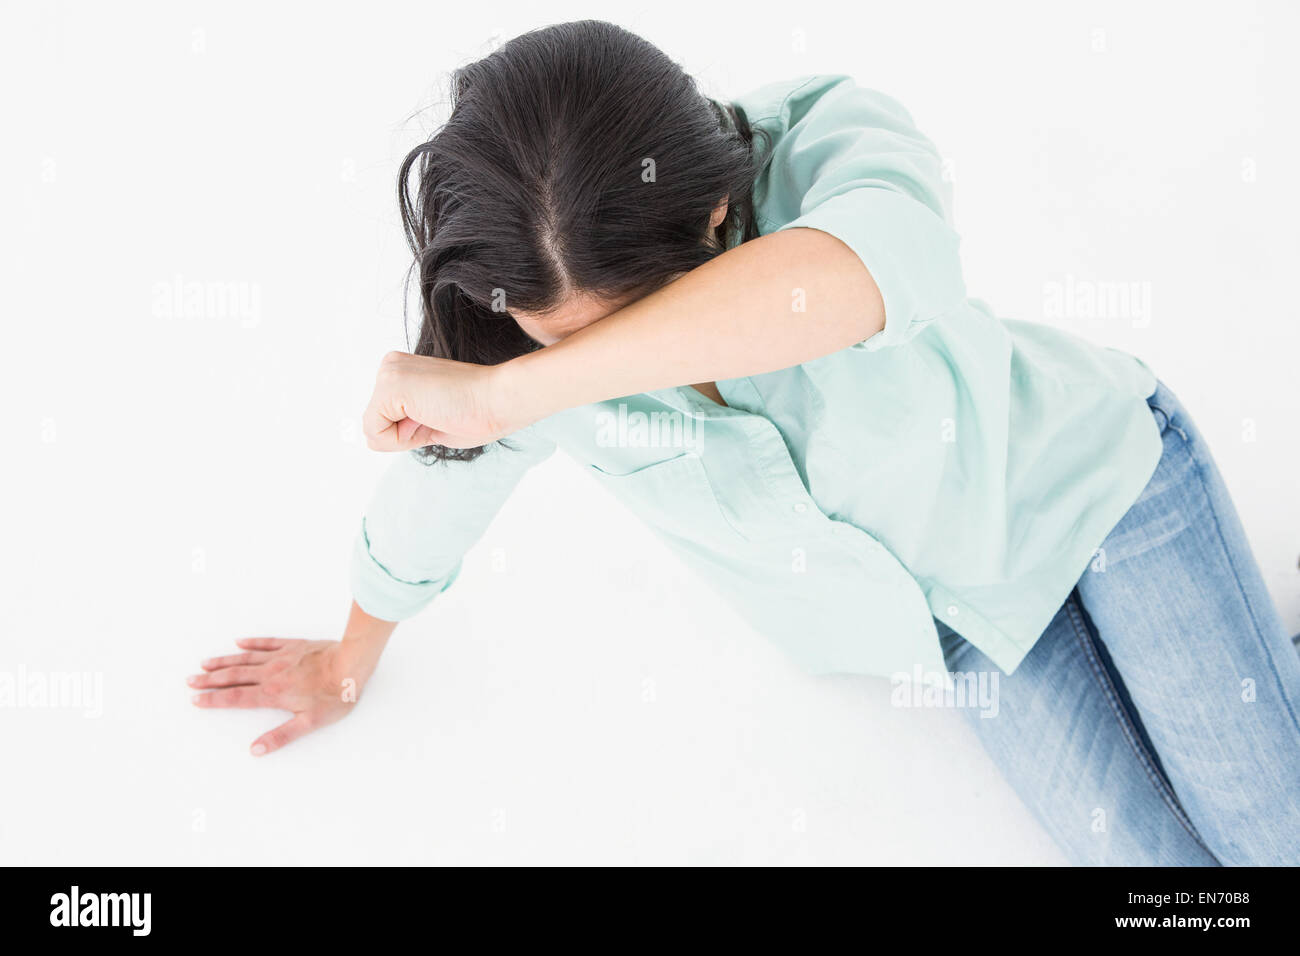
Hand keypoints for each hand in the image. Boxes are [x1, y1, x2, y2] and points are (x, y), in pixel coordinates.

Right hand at [188, 637, 376, 755]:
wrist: (352, 664)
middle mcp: (272, 673)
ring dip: (224, 661)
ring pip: (246, 659)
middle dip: (210, 680)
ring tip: (205, 663)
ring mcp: (282, 657)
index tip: (195, 699)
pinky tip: (240, 643)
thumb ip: (282, 736)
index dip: (214, 699)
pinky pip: (267, 643)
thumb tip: (256, 750)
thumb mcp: (310, 723)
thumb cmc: (334, 695)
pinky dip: (252, 643)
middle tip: (190, 680)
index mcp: (273, 693)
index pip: (236, 698)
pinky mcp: (294, 645)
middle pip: (234, 676)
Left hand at [362, 351, 523, 451]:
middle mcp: (391, 366)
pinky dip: (400, 439)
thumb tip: (373, 438)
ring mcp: (389, 373)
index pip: (384, 420)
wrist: (500, 399)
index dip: (411, 433)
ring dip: (405, 436)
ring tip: (436, 415)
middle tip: (440, 416)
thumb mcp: (429, 423)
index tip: (441, 415)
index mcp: (402, 371)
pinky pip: (374, 432)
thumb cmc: (477, 413)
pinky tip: (429, 416)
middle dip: (405, 434)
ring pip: (373, 430)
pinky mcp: (390, 386)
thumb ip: (404, 425)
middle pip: (375, 424)